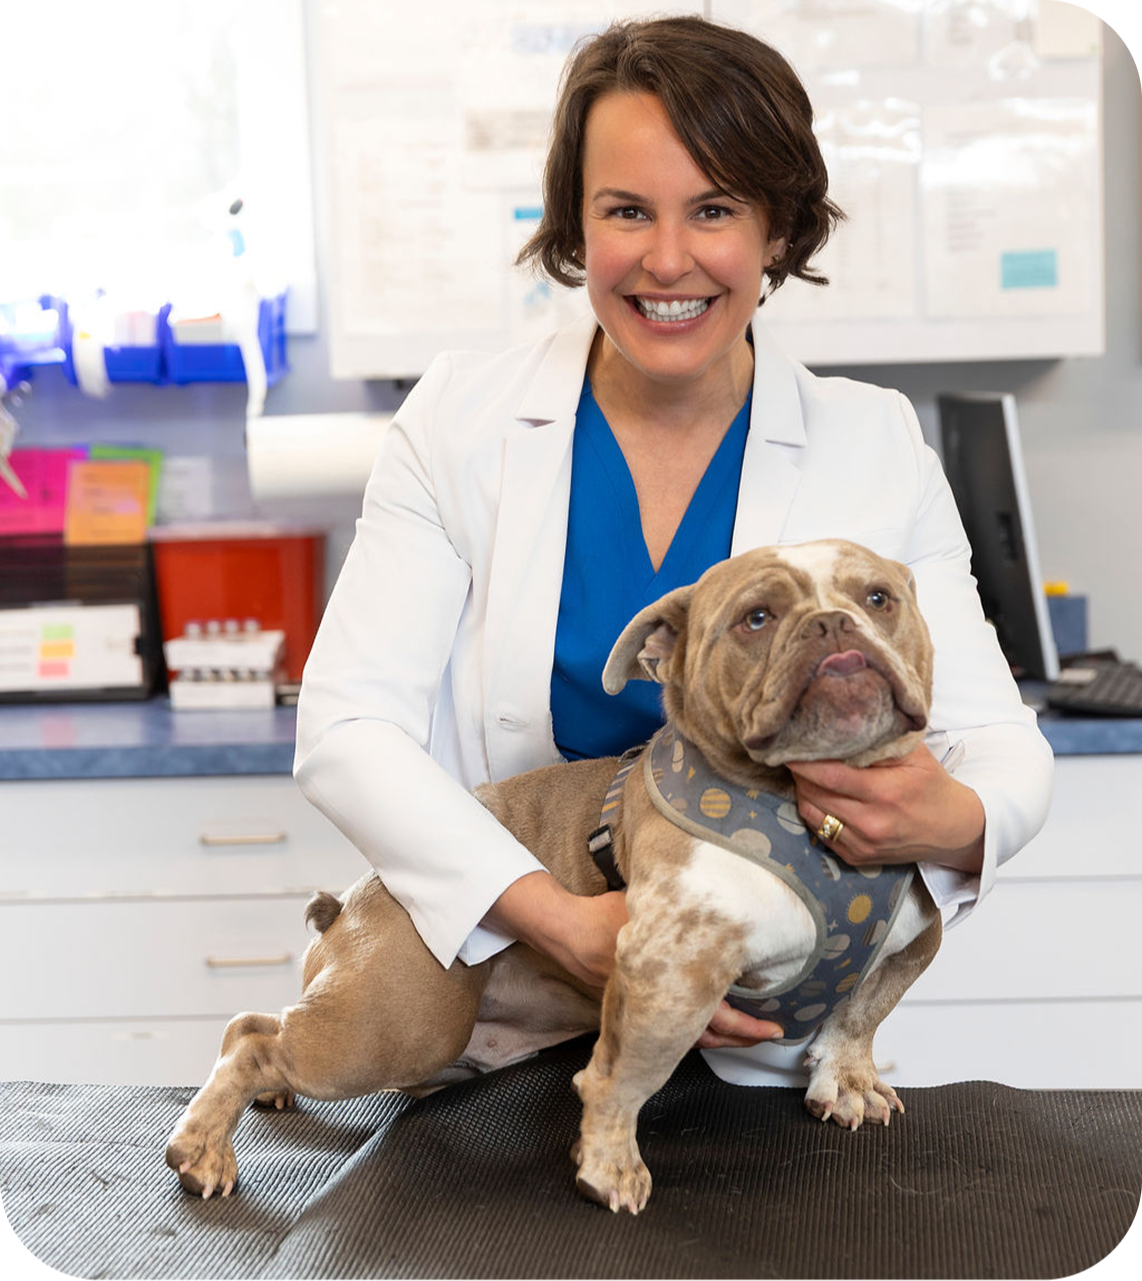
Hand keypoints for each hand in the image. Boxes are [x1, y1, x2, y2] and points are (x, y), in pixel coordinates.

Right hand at [486, 874, 782, 1044]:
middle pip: (708, 1036)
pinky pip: (671, 1027)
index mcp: (669, 983)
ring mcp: (643, 1010)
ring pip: (689, 1037)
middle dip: (742, 1039)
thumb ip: (684, 911)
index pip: (717, 1016)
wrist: (566, 931)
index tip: (774, 1030)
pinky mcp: (633, 1008)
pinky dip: (696, 1027)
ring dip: (721, 1037)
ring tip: (748, 1032)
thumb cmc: (608, 915)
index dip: (748, 1027)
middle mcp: (658, 1003)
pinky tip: (711, 1018)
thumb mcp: (651, 906)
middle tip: (769, 1035)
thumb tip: (725, 901)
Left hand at [787, 742, 984, 874]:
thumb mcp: (915, 755)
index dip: (804, 761)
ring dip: (802, 791)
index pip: (830, 776)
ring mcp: (862, 844)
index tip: (789, 745)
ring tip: (804, 773)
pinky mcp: (856, 858)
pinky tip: (818, 795)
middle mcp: (871, 823)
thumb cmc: (932, 786)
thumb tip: (841, 727)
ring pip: (811, 813)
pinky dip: (813, 811)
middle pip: (815, 794)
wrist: (953, 830)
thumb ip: (880, 742)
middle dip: (800, 772)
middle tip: (795, 754)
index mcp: (885, 793)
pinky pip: (819, 831)